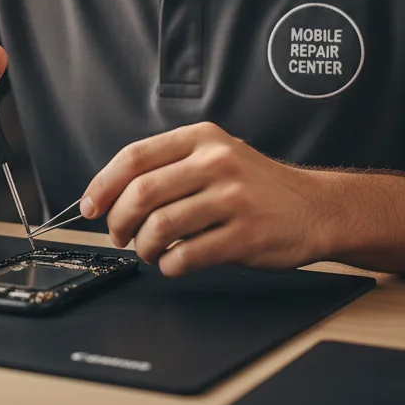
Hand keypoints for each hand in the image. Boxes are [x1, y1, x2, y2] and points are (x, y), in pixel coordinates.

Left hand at [80, 122, 328, 275]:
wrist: (314, 208)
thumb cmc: (256, 185)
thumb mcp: (216, 154)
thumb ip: (171, 165)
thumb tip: (113, 192)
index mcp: (201, 138)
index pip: (135, 156)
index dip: (103, 184)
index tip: (90, 206)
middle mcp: (216, 162)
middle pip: (142, 192)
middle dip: (119, 220)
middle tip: (118, 235)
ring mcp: (232, 198)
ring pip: (161, 226)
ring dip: (143, 246)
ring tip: (148, 251)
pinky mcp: (244, 235)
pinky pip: (187, 255)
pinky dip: (169, 265)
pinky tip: (173, 263)